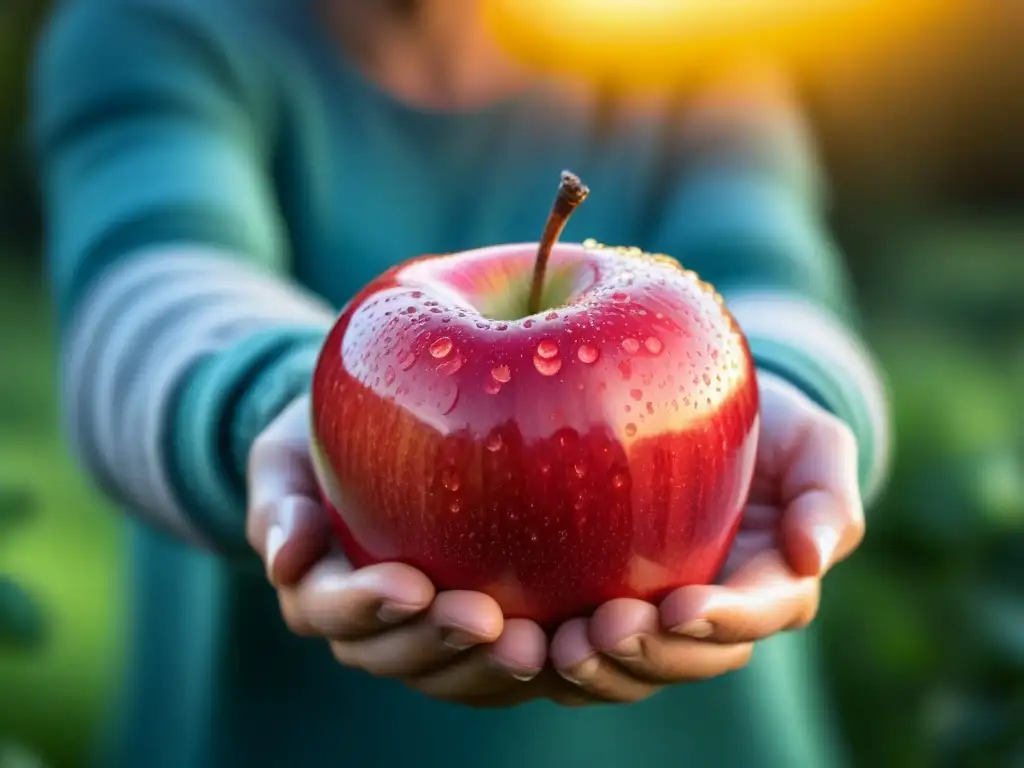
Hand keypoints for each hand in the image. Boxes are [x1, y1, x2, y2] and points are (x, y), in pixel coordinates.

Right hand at [245, 396, 547, 706]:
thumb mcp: (285, 455)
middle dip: (437, 642)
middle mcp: (362, 627)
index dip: (368, 605)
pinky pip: (489, 668)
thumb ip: (280, 500)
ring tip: (534, 646)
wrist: (363, 444)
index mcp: (314, 589)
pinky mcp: (467, 637)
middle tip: (487, 621)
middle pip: (391, 653)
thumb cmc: (320, 443)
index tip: (413, 585)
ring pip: (444, 674)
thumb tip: (284, 560)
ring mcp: (416, 636)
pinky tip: (563, 646)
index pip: (330, 609)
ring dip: (484, 666)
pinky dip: (525, 667)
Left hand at [547, 372, 865, 703]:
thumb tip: (814, 556)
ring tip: (561, 648)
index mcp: (772, 582)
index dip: (722, 620)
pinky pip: (589, 651)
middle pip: (692, 657)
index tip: (679, 606)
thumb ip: (828, 492)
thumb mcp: (813, 440)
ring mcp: (661, 613)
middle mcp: (717, 612)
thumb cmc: (768, 423)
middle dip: (651, 654)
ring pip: (638, 668)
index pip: (756, 614)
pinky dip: (560, 662)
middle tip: (602, 631)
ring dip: (602, 669)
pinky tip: (527, 645)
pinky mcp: (608, 604)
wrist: (703, 410)